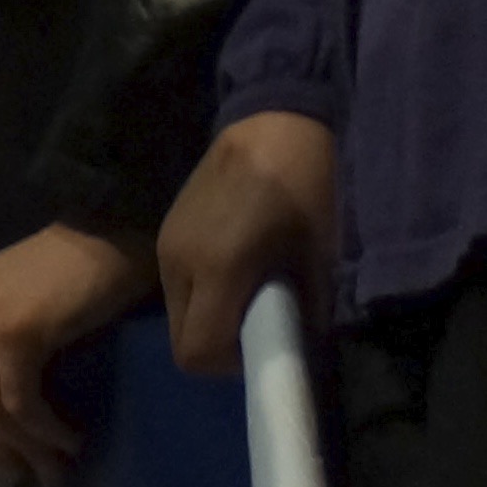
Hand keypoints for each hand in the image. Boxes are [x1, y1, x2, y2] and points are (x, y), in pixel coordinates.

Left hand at [0, 219, 151, 486]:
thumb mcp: (23, 312)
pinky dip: (45, 431)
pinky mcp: (16, 332)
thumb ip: (2, 354)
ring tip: (59, 465)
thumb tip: (7, 425)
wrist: (112, 236)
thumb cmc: (78, 277)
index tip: (6, 454)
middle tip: (25, 470)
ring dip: (26, 446)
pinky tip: (71, 438)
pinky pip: (20, 402)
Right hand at [154, 110, 332, 374]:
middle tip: (262, 324)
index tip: (268, 345)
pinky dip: (202, 293)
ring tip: (252, 293)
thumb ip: (306, 313)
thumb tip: (298, 349)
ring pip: (177, 312)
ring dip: (210, 318)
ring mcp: (166, 242)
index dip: (232, 366)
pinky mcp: (166, 228)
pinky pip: (177, 284)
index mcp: (215, 268)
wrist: (273, 120)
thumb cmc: (306, 187)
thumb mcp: (320, 258)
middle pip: (181, 340)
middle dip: (219, 346)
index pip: (197, 352)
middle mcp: (177, 259)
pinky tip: (236, 266)